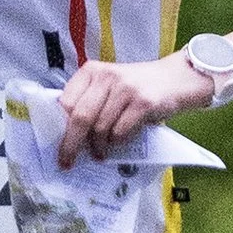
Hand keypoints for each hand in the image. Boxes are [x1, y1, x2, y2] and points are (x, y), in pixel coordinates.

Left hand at [55, 50, 212, 165]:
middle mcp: (106, 76)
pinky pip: (121, 131)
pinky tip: (119, 144)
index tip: (56, 147)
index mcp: (91, 71)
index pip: (66, 102)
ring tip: (101, 154)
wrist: (175, 79)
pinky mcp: (143, 102)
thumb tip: (66, 134)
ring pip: (101, 128)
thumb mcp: (109, 85)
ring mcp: (126, 89)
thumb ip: (89, 101)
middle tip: (68, 161)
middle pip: (80, 117)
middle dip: (72, 144)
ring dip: (99, 146)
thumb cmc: (137, 87)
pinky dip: (117, 143)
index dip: (59, 128)